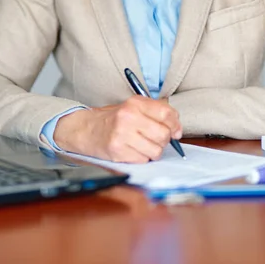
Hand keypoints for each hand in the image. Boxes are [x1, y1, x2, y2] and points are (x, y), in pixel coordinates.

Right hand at [54, 96, 182, 162]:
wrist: (87, 129)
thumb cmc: (115, 119)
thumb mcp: (134, 107)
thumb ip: (157, 112)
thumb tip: (177, 128)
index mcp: (135, 103)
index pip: (166, 113)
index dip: (175, 125)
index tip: (175, 131)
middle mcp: (128, 117)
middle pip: (163, 135)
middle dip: (164, 140)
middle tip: (155, 139)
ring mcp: (122, 135)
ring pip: (156, 151)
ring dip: (153, 151)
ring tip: (142, 145)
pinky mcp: (118, 152)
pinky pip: (143, 160)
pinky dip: (142, 158)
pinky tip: (133, 150)